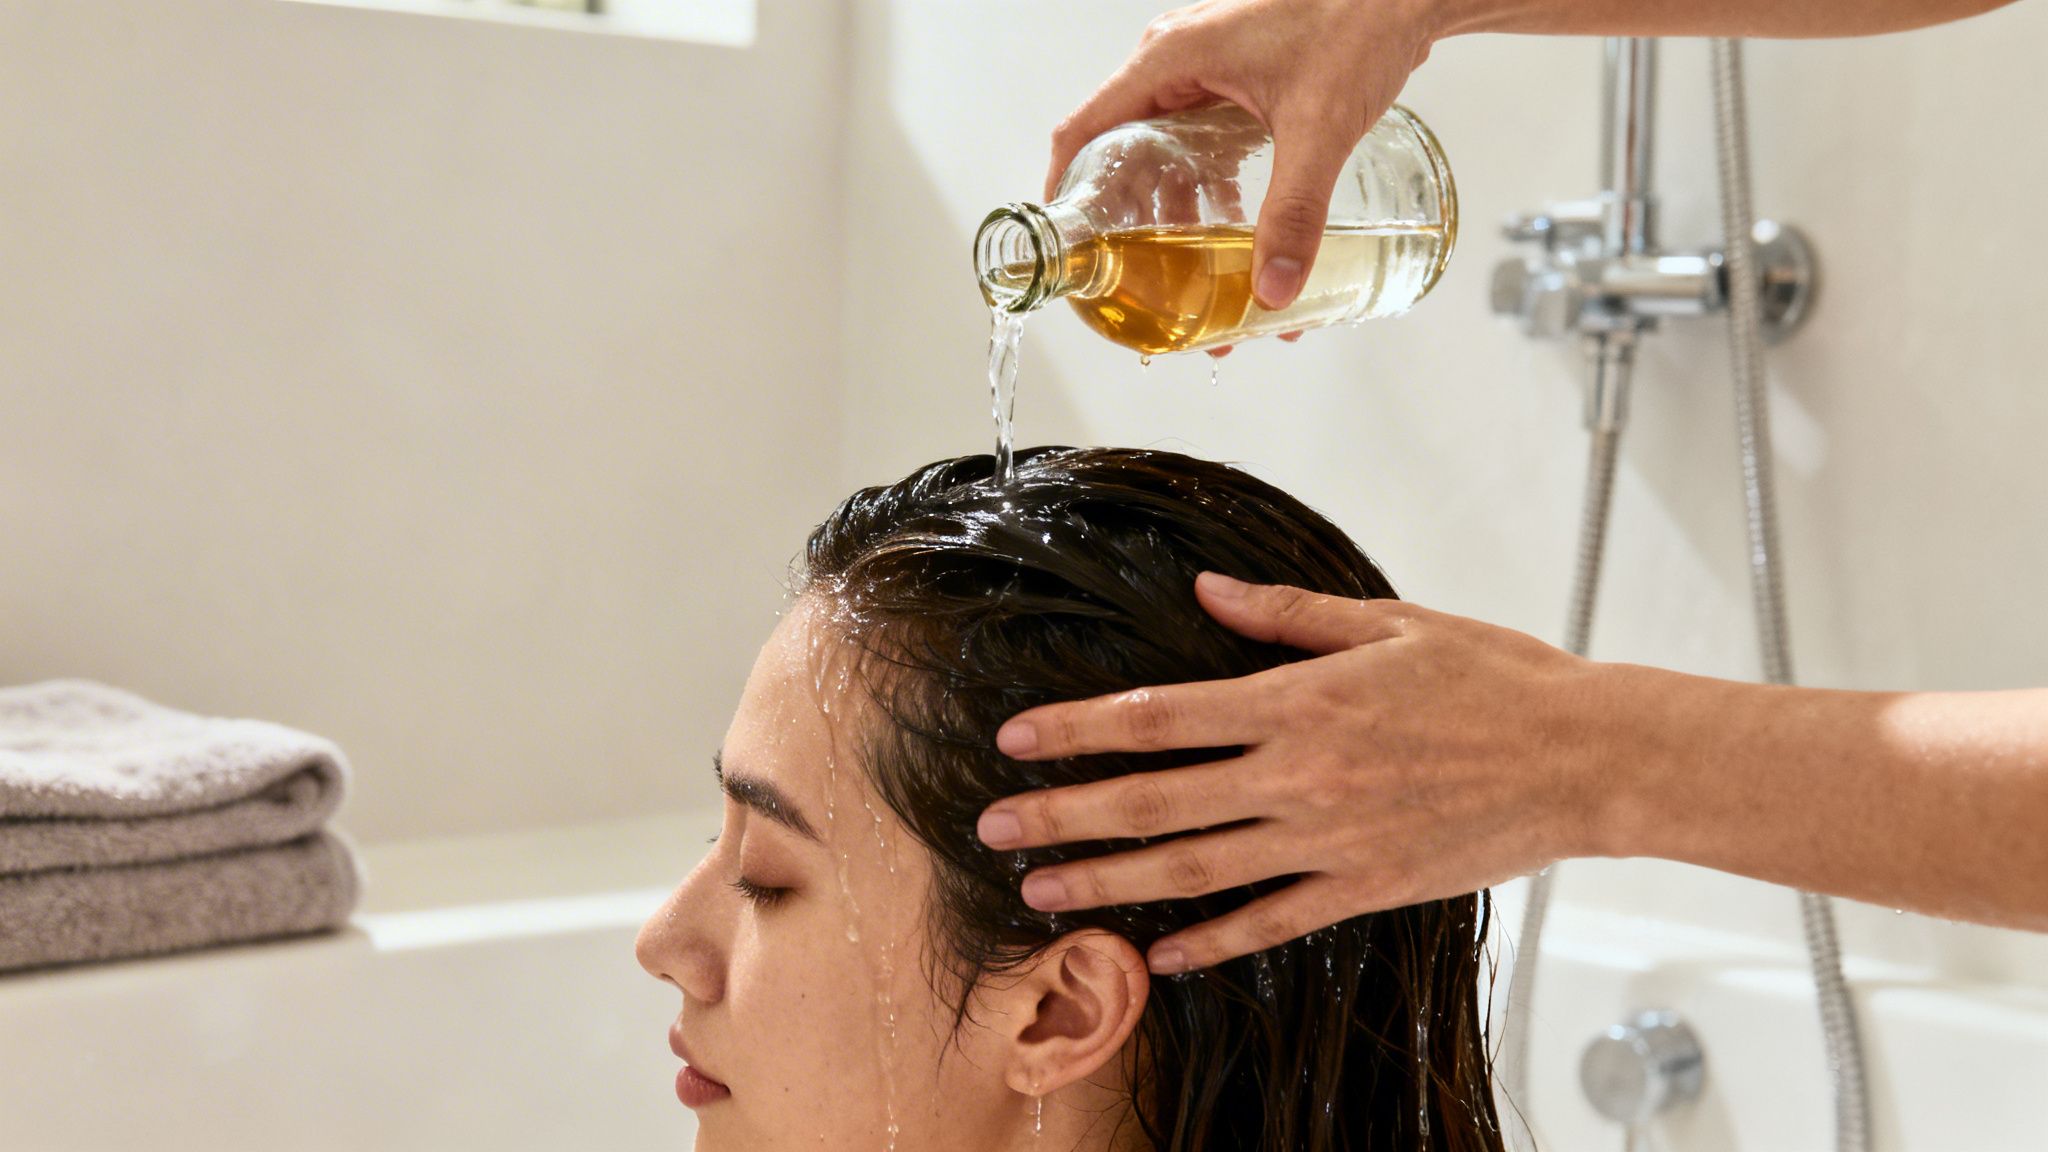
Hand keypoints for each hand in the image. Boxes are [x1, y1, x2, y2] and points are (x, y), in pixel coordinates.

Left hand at [976, 573, 1617, 973]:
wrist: (1584, 757)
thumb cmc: (1495, 678)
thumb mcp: (1387, 621)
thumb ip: (1286, 613)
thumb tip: (1206, 587)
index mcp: (1297, 700)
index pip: (1159, 716)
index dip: (1077, 729)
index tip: (1014, 739)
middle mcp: (1299, 774)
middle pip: (1155, 799)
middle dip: (1064, 813)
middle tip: (992, 830)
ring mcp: (1329, 838)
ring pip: (1196, 867)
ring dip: (1112, 881)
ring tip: (1045, 894)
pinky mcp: (1366, 886)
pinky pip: (1272, 921)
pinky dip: (1213, 941)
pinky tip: (1161, 954)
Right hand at [1046, 0, 1441, 310]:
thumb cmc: (1357, 26)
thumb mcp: (1319, 130)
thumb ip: (1295, 213)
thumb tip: (1273, 289)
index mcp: (1169, 59)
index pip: (1084, 129)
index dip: (1065, 189)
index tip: (1068, 245)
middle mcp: (1175, 59)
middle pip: (1121, 147)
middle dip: (1128, 216)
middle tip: (1134, 274)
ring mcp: (1205, 66)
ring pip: (1162, 146)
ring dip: (1173, 206)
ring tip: (1187, 267)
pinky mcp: (1235, 76)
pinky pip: (1198, 135)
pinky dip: (1206, 181)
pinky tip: (1231, 227)